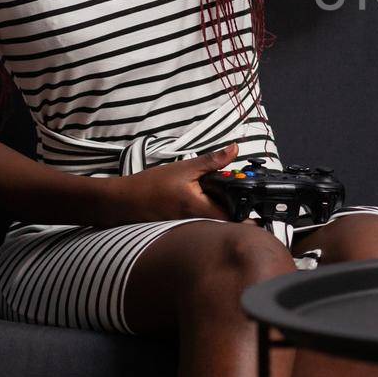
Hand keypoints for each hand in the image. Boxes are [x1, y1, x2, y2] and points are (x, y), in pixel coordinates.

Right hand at [99, 142, 239, 225]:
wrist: (123, 201)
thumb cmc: (150, 186)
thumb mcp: (185, 168)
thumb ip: (212, 161)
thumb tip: (235, 149)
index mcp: (201, 210)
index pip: (234, 218)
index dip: (247, 211)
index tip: (254, 200)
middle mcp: (198, 223)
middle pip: (228, 222)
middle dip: (238, 209)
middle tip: (240, 193)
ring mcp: (190, 228)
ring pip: (216, 222)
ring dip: (223, 208)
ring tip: (222, 193)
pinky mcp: (183, 227)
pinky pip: (203, 222)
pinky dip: (209, 211)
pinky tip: (205, 198)